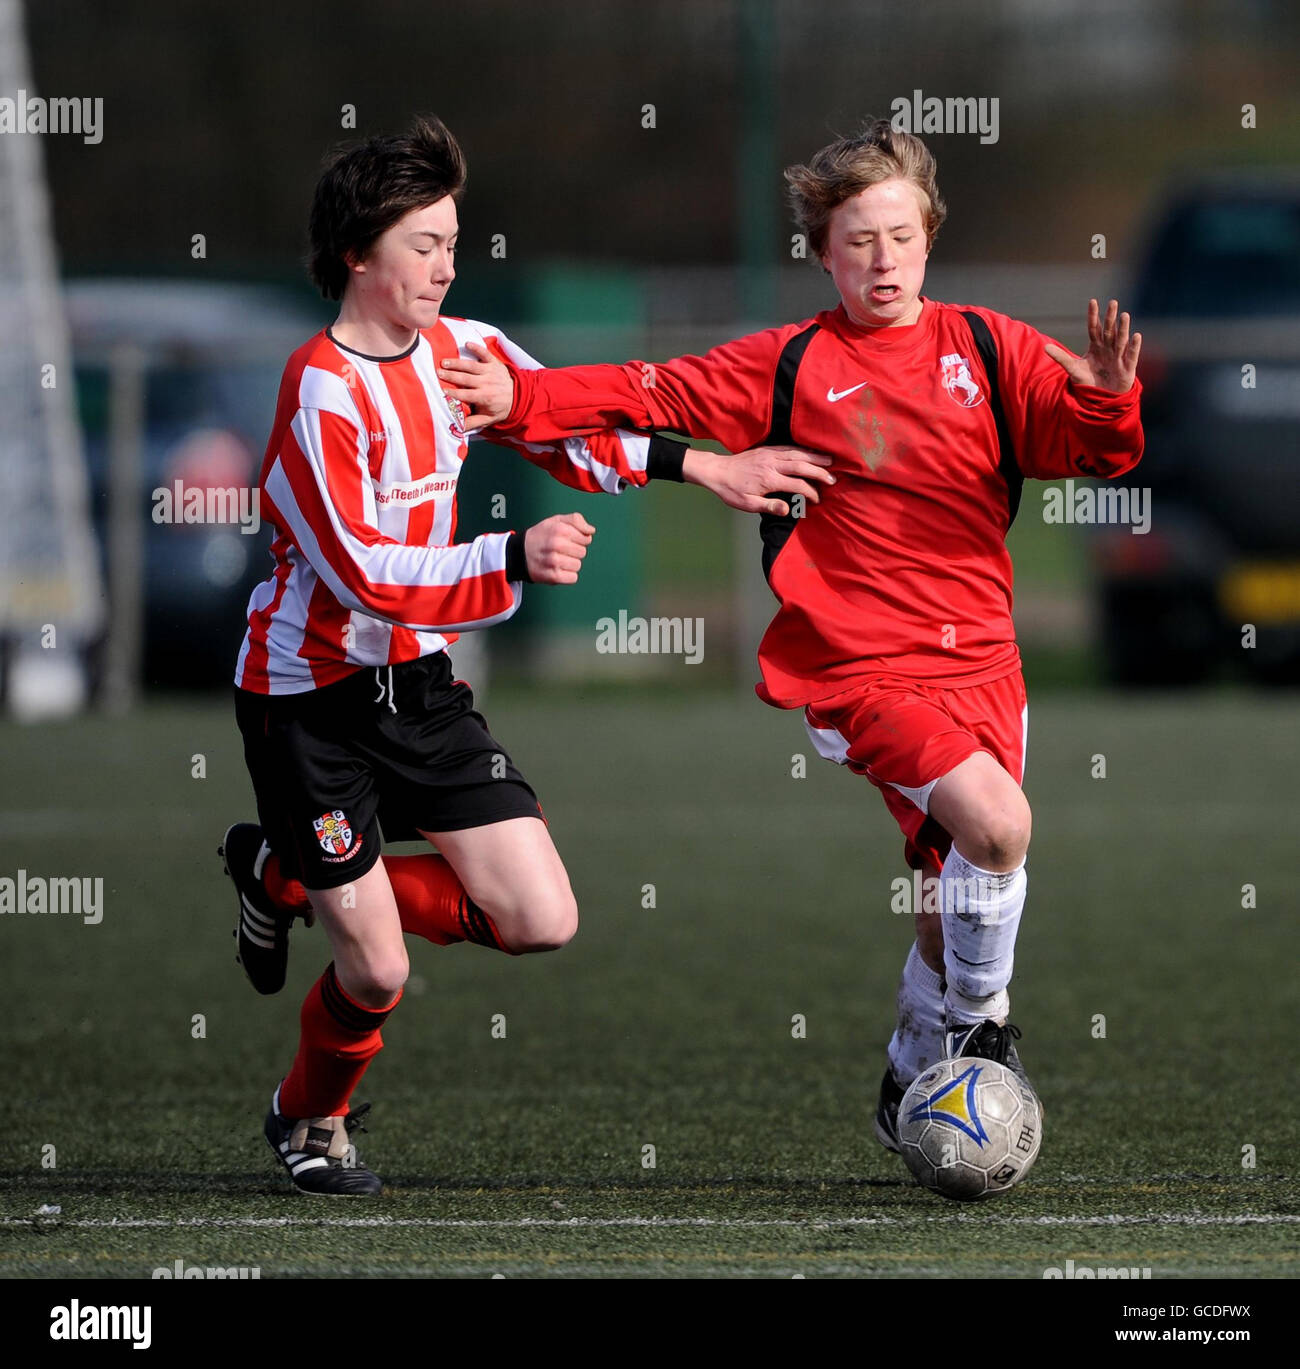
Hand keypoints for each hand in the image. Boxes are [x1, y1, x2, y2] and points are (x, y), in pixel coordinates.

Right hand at [440, 341, 512, 428]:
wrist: (518, 397)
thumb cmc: (499, 408)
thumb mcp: (487, 419)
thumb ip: (472, 423)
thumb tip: (457, 428)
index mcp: (484, 397)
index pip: (466, 394)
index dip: (454, 392)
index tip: (442, 390)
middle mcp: (487, 383)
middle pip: (466, 378)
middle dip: (451, 375)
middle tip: (437, 372)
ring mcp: (491, 371)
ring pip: (472, 366)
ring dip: (457, 363)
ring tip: (444, 362)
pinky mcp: (494, 363)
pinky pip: (485, 354)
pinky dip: (477, 348)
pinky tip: (467, 344)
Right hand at [524, 512, 594, 583]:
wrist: (518, 553)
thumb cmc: (539, 536)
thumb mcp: (555, 520)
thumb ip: (575, 520)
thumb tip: (591, 530)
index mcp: (560, 529)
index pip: (586, 538)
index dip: (579, 539)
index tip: (568, 540)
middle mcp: (557, 545)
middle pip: (583, 552)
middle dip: (574, 551)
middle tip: (560, 550)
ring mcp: (555, 561)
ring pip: (578, 565)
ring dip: (570, 563)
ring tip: (558, 559)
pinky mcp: (554, 576)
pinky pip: (573, 578)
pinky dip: (567, 575)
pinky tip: (558, 569)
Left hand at [683, 444, 834, 514]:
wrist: (717, 471)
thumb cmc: (731, 491)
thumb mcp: (747, 504)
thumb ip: (768, 506)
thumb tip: (788, 509)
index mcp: (769, 479)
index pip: (797, 485)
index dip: (810, 492)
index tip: (818, 499)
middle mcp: (772, 464)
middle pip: (802, 465)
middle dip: (819, 471)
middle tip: (834, 478)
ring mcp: (770, 454)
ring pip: (797, 453)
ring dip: (815, 457)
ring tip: (830, 461)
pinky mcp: (767, 449)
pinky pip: (789, 447)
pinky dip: (802, 449)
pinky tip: (810, 452)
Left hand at [1045, 298, 1140, 392]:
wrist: (1101, 398)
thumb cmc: (1088, 381)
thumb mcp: (1073, 368)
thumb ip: (1061, 357)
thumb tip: (1045, 347)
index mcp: (1096, 346)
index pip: (1094, 328)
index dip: (1093, 316)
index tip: (1092, 301)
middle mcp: (1108, 348)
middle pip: (1108, 330)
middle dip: (1110, 317)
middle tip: (1112, 302)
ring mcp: (1119, 356)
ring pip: (1120, 340)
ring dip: (1123, 328)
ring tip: (1124, 315)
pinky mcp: (1127, 368)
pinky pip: (1131, 355)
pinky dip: (1133, 346)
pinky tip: (1136, 336)